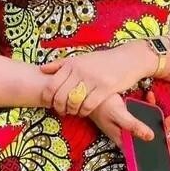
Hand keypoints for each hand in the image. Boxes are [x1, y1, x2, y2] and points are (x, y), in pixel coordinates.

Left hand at [40, 41, 156, 116]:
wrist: (127, 59)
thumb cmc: (101, 61)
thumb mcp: (80, 59)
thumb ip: (61, 64)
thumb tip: (42, 69)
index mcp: (72, 64)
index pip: (51, 85)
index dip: (48, 98)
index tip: (51, 103)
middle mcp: (80, 71)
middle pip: (60, 96)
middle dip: (59, 108)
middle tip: (63, 111)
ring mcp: (92, 80)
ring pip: (73, 102)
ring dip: (72, 111)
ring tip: (74, 111)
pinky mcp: (105, 88)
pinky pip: (88, 105)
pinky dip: (84, 111)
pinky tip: (85, 111)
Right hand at [89, 92, 169, 151]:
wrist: (86, 90)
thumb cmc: (100, 104)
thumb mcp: (118, 114)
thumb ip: (133, 126)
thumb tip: (151, 137)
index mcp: (125, 141)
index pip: (145, 153)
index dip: (160, 150)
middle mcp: (127, 135)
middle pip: (148, 139)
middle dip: (162, 132)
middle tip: (169, 122)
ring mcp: (127, 124)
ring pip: (147, 126)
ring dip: (157, 119)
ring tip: (162, 110)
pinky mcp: (127, 114)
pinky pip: (141, 112)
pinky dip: (148, 106)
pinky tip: (149, 96)